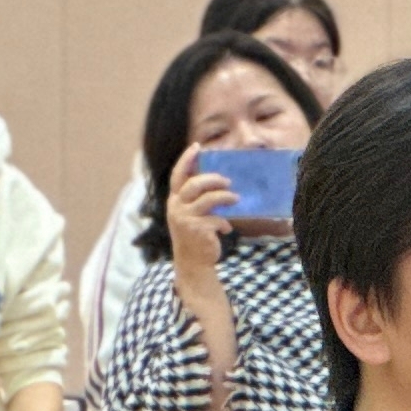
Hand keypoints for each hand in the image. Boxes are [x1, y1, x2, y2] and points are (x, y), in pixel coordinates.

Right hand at [165, 157, 234, 281]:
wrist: (192, 263)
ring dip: (225, 197)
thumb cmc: (195, 235)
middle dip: (213, 179)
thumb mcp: (191, 214)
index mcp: (174, 200)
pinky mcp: (197, 230)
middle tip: (227, 181)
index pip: (177, 175)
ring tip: (235, 199)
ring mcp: (185, 219)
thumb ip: (198, 199)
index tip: (197, 146)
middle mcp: (176, 207)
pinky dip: (224, 223)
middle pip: (194, 184)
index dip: (186, 159)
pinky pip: (216, 219)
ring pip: (208, 199)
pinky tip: (226, 229)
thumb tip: (222, 183)